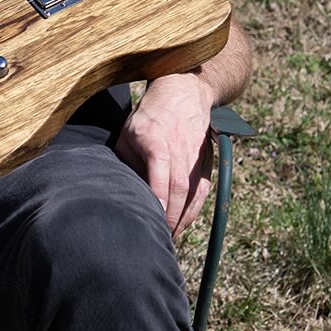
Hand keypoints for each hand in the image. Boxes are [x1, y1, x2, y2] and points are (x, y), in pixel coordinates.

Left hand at [115, 72, 214, 237]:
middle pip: (178, 187)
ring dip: (182, 219)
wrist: (184, 92)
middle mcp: (178, 147)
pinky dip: (194, 210)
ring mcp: (195, 155)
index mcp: (155, 139)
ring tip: (169, 237)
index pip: (159, 171)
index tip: (152, 216)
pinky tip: (183, 223)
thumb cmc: (148, 116)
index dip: (158, 196)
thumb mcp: (128, 131)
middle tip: (158, 238)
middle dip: (169, 217)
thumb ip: (126, 160)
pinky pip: (202, 191)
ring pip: (192, 192)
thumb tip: (125, 191)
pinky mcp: (205, 161)